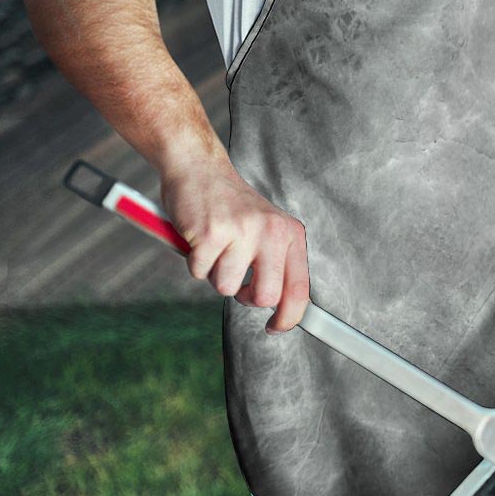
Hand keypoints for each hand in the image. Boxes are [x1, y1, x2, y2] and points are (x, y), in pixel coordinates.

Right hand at [160, 159, 308, 332]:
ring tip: (216, 247)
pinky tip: (200, 239)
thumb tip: (283, 308)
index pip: (299, 287)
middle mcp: (271, 231)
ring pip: (226, 287)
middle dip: (246, 297)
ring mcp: (242, 231)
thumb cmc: (231, 206)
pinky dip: (194, 261)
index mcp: (289, 233)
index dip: (290, 317)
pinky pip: (199, 272)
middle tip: (236, 278)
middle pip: (265, 296)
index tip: (277, 326)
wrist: (200, 168)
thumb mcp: (267, 229)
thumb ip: (277, 263)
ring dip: (215, 273)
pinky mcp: (211, 233)